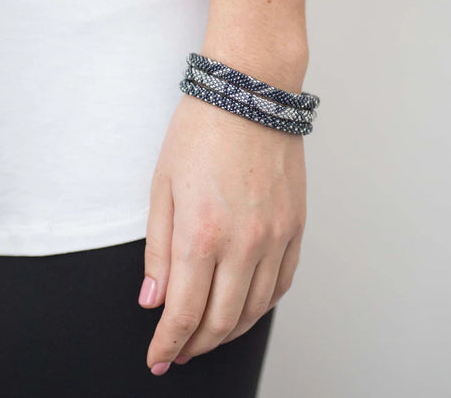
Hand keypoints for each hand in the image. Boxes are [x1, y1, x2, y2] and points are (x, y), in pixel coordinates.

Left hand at [138, 93, 306, 374]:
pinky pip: (283, 282)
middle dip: (196, 344)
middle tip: (180, 350)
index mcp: (201, 232)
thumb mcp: (162, 188)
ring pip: (256, 309)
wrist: (250, 94)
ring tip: (209, 333)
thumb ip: (158, 251)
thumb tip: (154, 299)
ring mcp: (276, 236)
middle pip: (222, 320)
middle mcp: (244, 242)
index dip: (168, 343)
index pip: (183, 311)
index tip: (159, 357)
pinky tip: (246, 306)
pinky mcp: (296, 227)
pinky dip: (262, 305)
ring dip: (229, 330)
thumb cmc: (200, 133)